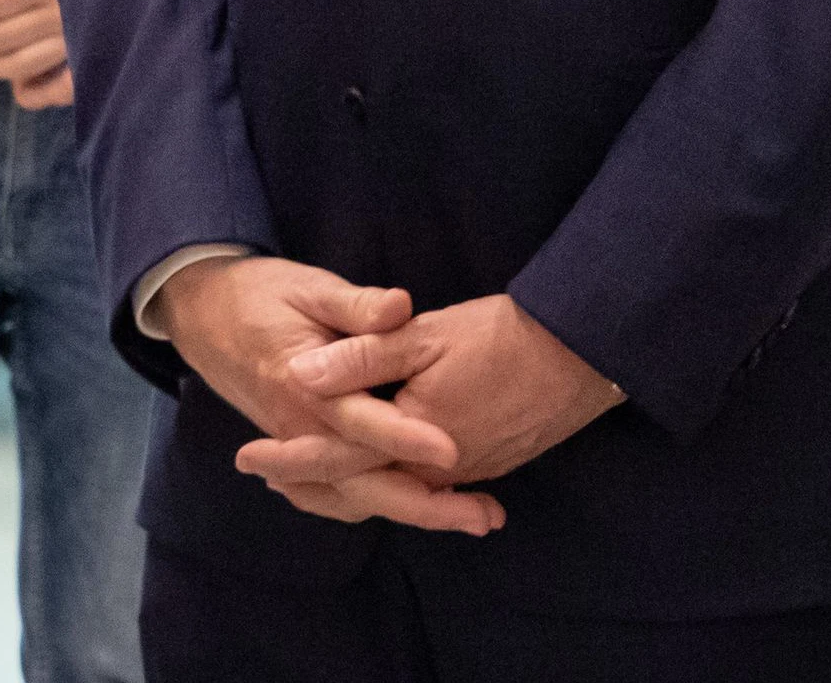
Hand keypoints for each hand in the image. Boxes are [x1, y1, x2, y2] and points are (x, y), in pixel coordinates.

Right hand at [158, 255, 497, 534]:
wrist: (202, 312)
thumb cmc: (259, 294)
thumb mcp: (308, 286)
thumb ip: (356, 305)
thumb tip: (401, 306)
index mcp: (303, 386)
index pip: (362, 422)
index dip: (407, 438)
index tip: (454, 452)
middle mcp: (298, 429)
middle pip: (364, 482)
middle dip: (427, 504)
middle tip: (486, 516)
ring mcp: (295, 446)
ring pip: (353, 498)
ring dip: (410, 512)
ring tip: (470, 518)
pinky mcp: (295, 450)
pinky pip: (332, 496)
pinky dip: (372, 507)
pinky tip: (412, 506)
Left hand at [270, 292, 622, 501]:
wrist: (583, 353)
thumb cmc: (500, 336)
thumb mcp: (422, 335)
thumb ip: (360, 357)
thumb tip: (300, 375)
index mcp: (413, 438)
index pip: (337, 458)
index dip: (289, 458)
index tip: (247, 457)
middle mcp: (439, 469)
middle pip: (363, 489)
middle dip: (311, 485)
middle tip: (266, 478)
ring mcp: (469, 472)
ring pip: (396, 493)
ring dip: (350, 487)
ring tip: (306, 482)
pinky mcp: (490, 464)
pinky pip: (427, 489)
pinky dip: (392, 484)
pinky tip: (376, 470)